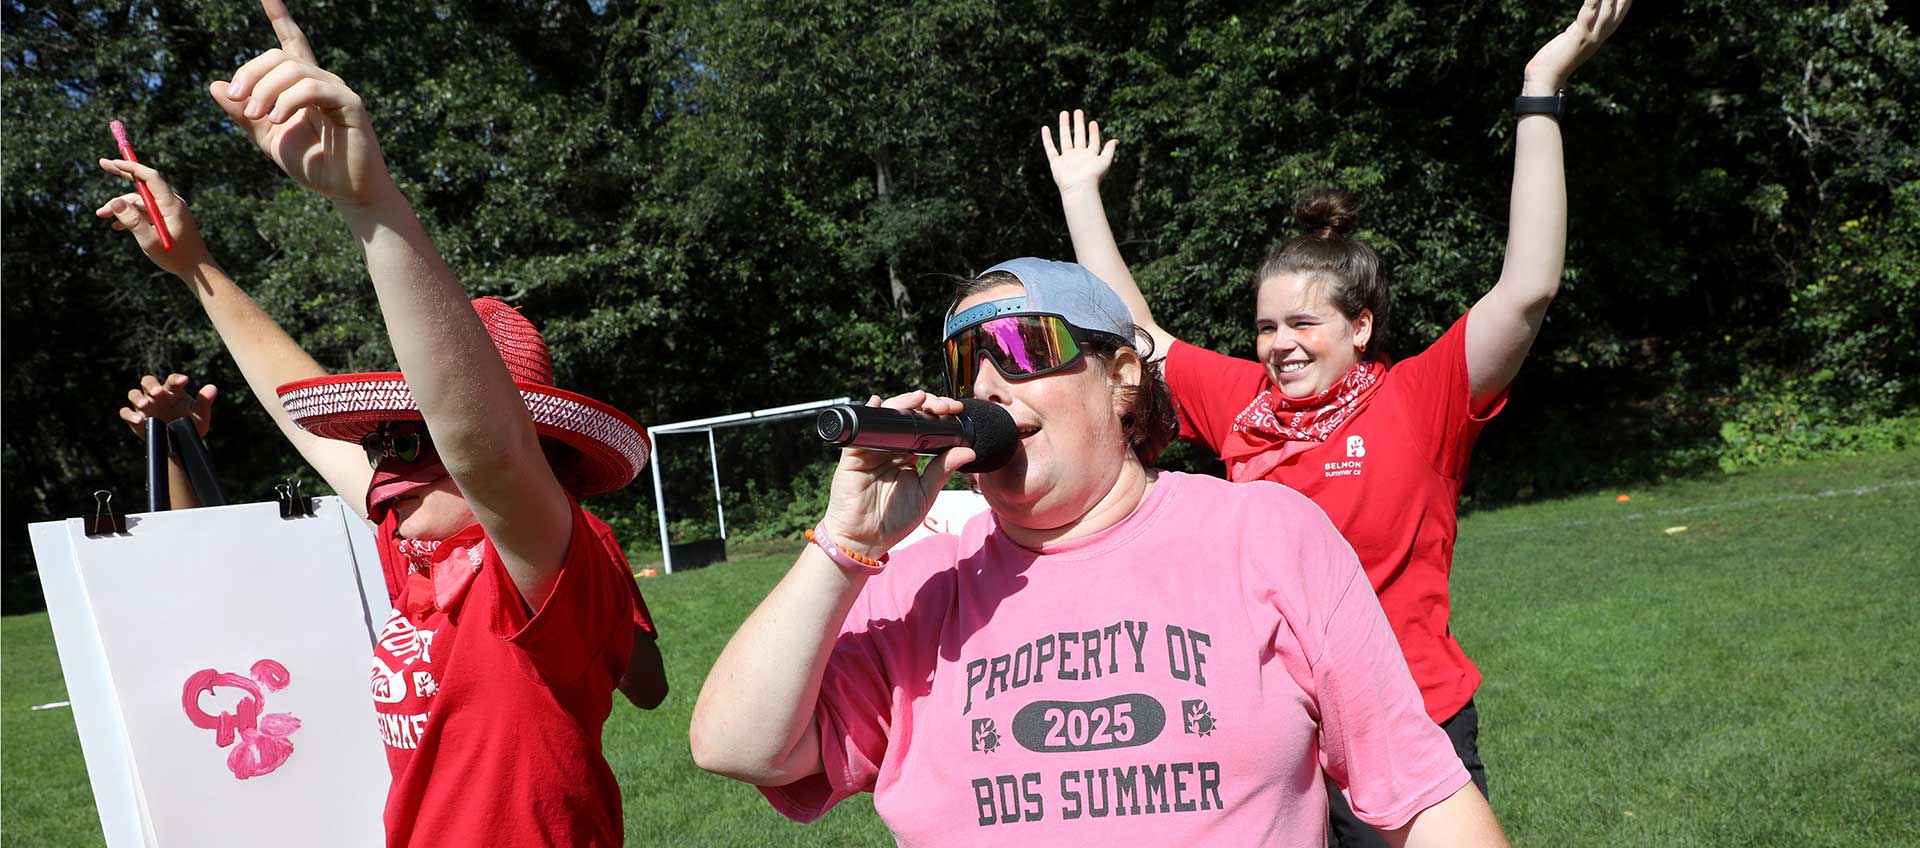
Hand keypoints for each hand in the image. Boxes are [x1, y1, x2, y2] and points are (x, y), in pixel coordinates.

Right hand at [94, 160, 214, 277]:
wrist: (196, 270)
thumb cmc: (176, 257)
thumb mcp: (150, 241)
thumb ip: (132, 221)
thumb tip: (115, 202)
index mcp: (170, 204)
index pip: (150, 177)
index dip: (131, 167)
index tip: (112, 161)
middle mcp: (171, 203)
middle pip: (144, 183)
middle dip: (122, 174)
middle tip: (101, 163)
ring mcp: (169, 211)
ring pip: (140, 201)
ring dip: (120, 207)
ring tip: (100, 215)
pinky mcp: (167, 219)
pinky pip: (145, 212)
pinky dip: (131, 216)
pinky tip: (116, 227)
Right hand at [120, 374, 217, 441]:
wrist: (181, 443)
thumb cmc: (191, 423)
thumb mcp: (200, 413)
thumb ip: (204, 400)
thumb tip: (212, 388)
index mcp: (173, 391)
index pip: (172, 380)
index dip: (176, 378)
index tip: (185, 381)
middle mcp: (157, 396)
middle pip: (147, 381)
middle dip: (151, 385)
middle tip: (158, 392)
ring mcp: (145, 406)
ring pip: (133, 394)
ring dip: (138, 398)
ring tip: (146, 405)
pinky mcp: (136, 419)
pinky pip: (125, 412)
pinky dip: (130, 415)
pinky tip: (140, 420)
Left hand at [210, 0, 395, 205]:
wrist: (346, 192)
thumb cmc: (313, 165)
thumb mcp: (268, 139)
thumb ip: (243, 115)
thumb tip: (216, 85)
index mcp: (301, 87)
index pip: (291, 43)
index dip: (281, 17)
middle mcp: (320, 81)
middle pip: (279, 56)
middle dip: (251, 73)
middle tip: (239, 101)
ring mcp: (337, 90)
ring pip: (293, 68)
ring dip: (265, 89)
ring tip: (256, 114)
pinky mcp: (350, 104)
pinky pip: (313, 88)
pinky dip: (289, 100)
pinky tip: (278, 118)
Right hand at [819, 391, 978, 556]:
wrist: (866, 540)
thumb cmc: (894, 520)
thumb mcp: (926, 493)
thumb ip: (944, 470)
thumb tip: (969, 450)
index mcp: (908, 455)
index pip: (924, 427)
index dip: (938, 415)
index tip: (955, 410)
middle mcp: (890, 448)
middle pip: (907, 416)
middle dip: (926, 405)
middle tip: (943, 406)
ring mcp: (872, 449)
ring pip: (887, 418)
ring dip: (903, 404)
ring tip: (920, 399)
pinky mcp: (854, 455)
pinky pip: (861, 430)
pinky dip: (870, 414)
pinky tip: (880, 403)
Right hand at [1042, 109, 1116, 195]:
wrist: (1079, 187)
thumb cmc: (1094, 176)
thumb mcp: (1105, 160)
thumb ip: (1109, 150)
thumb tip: (1116, 140)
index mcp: (1090, 156)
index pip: (1092, 141)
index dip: (1093, 132)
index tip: (1093, 122)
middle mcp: (1078, 156)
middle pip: (1078, 137)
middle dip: (1078, 124)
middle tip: (1078, 111)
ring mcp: (1066, 159)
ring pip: (1064, 139)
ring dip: (1064, 126)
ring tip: (1064, 113)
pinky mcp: (1056, 163)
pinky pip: (1050, 149)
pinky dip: (1047, 139)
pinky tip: (1045, 128)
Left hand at [1523, 0, 1630, 93]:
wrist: (1547, 77)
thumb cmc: (1556, 57)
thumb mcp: (1576, 37)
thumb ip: (1584, 24)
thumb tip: (1590, 10)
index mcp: (1602, 34)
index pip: (1620, 11)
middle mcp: (1601, 34)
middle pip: (1619, 7)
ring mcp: (1592, 36)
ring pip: (1608, 9)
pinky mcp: (1579, 36)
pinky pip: (1589, 13)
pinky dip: (1593, 0)